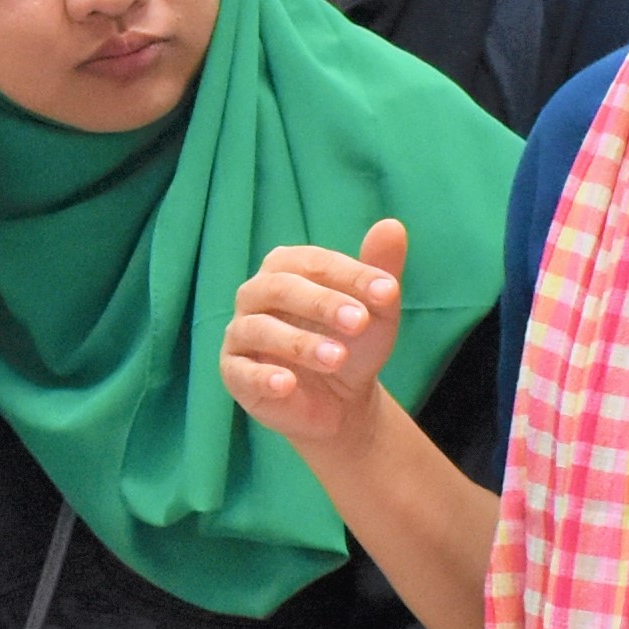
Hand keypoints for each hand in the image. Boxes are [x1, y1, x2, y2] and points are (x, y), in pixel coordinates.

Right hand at [221, 221, 410, 458]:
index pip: (316, 262)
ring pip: (261, 328)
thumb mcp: (375, 311)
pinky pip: (242, 370)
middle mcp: (256, 293)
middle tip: (360, 322)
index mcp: (287, 268)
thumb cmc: (353, 344)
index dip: (351, 275)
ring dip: (300, 343)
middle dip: (323, 303)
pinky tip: (287, 384)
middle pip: (282, 288)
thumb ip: (380, 270)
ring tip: (337, 358)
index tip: (388, 292)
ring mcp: (241, 332)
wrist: (342, 402)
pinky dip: (263, 376)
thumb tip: (392, 225)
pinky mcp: (235, 372)